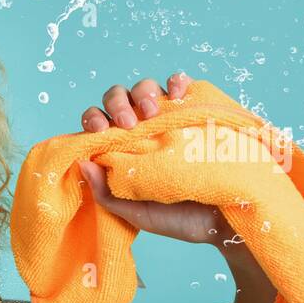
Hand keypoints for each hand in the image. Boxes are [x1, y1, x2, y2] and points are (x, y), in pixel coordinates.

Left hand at [77, 71, 231, 246]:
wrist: (222, 222)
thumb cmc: (175, 218)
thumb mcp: (134, 211)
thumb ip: (105, 193)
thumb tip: (82, 162)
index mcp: (121, 149)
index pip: (98, 123)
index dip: (94, 120)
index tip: (100, 132)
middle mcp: (141, 129)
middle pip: (119, 98)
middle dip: (118, 104)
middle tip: (129, 124)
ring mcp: (167, 119)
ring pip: (146, 88)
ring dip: (144, 92)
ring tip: (152, 112)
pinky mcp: (194, 111)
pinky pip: (183, 85)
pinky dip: (177, 80)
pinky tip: (177, 90)